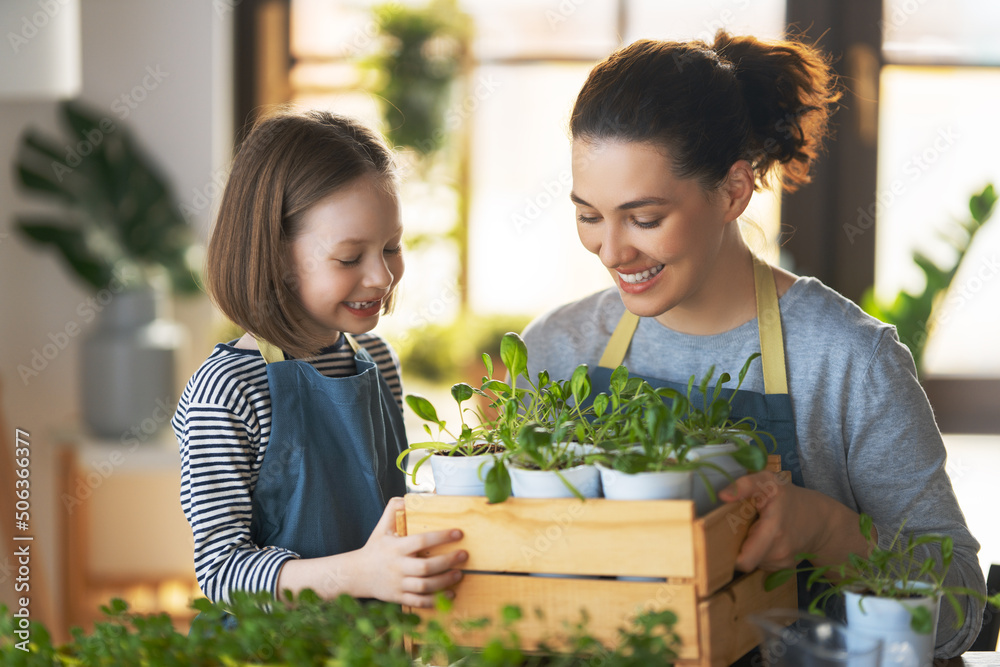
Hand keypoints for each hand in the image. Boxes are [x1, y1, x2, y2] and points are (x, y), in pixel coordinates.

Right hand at [356, 497, 466, 607]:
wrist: (356, 574)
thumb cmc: (374, 549)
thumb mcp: (381, 528)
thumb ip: (392, 510)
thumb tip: (406, 498)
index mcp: (396, 548)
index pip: (421, 541)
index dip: (441, 537)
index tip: (458, 533)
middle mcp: (397, 566)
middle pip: (425, 567)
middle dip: (447, 561)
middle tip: (464, 555)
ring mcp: (398, 584)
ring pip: (424, 586)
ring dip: (444, 581)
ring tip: (459, 574)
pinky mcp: (399, 597)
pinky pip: (419, 601)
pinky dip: (435, 600)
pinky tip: (449, 593)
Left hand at [719, 471, 836, 572]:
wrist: (820, 520)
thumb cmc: (789, 497)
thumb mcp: (769, 481)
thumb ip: (745, 484)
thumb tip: (722, 495)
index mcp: (773, 531)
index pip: (744, 560)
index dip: (727, 554)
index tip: (719, 541)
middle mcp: (778, 552)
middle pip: (744, 561)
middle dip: (734, 549)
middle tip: (735, 531)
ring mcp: (782, 564)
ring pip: (752, 562)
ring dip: (747, 549)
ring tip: (753, 531)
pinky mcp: (784, 569)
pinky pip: (761, 563)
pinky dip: (757, 553)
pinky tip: (763, 539)